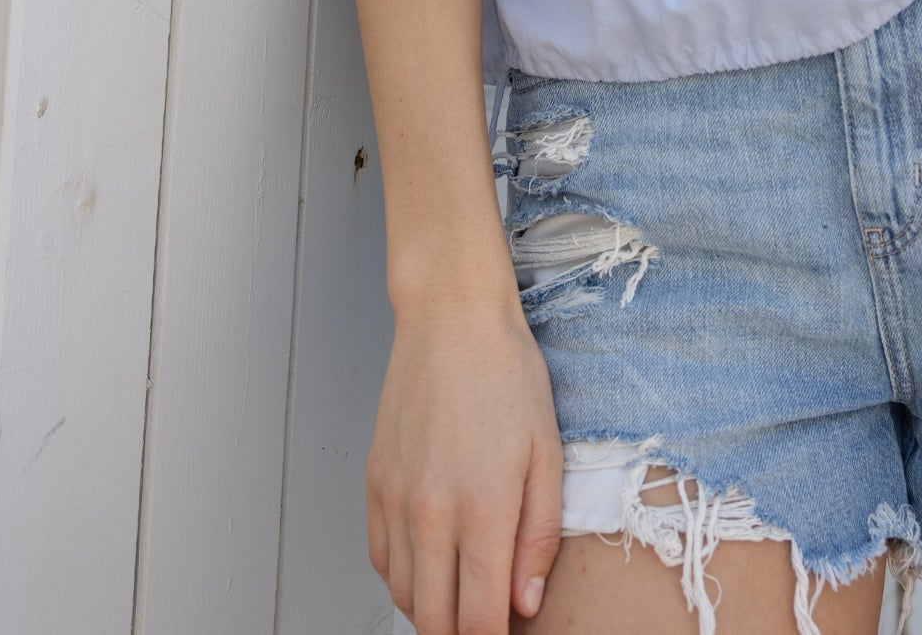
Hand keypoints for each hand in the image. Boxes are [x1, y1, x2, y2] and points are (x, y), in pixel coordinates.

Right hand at [367, 283, 562, 633]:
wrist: (451, 318)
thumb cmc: (506, 374)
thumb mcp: (547, 454)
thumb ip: (539, 537)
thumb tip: (525, 604)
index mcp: (481, 508)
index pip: (477, 621)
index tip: (508, 633)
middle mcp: (429, 512)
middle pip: (434, 621)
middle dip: (462, 634)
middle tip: (488, 618)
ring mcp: (395, 499)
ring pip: (404, 595)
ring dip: (433, 609)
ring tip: (465, 591)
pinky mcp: (374, 483)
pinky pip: (381, 559)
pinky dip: (405, 577)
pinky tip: (432, 561)